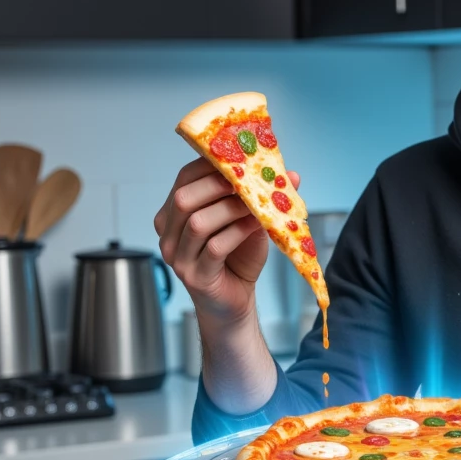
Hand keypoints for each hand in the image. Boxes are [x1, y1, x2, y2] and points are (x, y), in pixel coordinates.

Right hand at [154, 158, 299, 327]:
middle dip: (217, 185)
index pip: (184, 179)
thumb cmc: (237, 258)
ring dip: (230, 209)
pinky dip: (237, 232)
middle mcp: (169, 234)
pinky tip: (255, 226)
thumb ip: (260, 197)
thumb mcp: (248, 221)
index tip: (237, 158)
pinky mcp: (195, 277)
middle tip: (246, 181)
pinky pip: (214, 248)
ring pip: (198, 223)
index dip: (209, 165)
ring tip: (255, 204)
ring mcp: (178, 257)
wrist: (234, 301)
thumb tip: (291, 174)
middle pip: (184, 198)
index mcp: (174, 214)